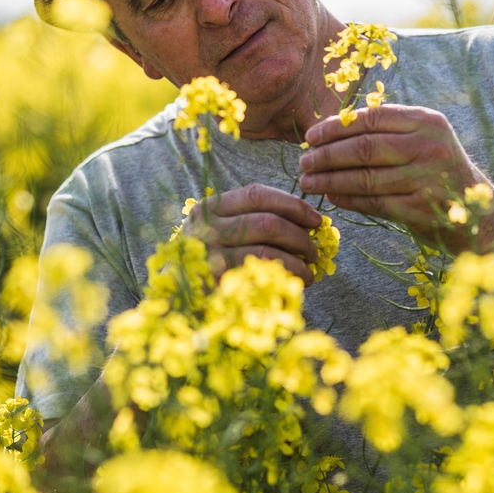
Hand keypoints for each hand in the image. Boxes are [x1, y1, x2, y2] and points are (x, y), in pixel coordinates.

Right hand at [182, 183, 322, 284]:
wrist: (177, 298)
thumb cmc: (208, 262)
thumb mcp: (220, 233)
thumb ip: (252, 220)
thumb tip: (305, 222)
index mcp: (208, 208)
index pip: (257, 194)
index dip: (292, 204)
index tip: (315, 218)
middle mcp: (206, 228)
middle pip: (268, 222)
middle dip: (300, 235)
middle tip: (314, 248)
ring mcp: (211, 256)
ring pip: (269, 249)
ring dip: (299, 259)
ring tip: (310, 269)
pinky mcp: (219, 283)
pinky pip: (264, 275)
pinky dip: (290, 276)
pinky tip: (299, 281)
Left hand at [298, 104, 493, 252]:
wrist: (479, 212)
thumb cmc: (438, 171)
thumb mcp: (423, 140)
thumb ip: (386, 132)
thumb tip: (329, 132)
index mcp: (426, 121)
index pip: (370, 119)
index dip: (335, 127)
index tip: (310, 136)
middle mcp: (430, 146)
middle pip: (364, 147)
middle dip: (326, 155)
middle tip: (303, 161)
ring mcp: (427, 178)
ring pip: (365, 177)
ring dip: (330, 180)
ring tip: (308, 182)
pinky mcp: (422, 207)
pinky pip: (374, 201)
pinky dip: (348, 199)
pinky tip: (331, 196)